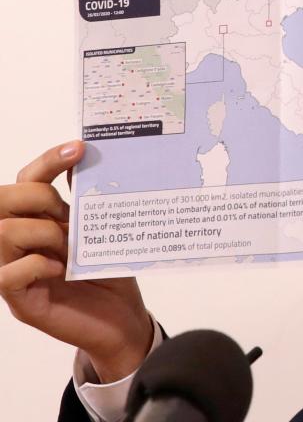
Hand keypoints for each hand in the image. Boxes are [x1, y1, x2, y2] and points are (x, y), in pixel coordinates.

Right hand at [0, 141, 153, 381]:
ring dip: (43, 232)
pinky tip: (63, 269)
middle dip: (40, 197)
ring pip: (2, 233)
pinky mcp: (22, 303)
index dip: (47, 160)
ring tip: (71, 246)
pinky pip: (7, 275)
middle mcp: (19, 243)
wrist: (124, 319)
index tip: (80, 148)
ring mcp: (15, 272)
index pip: (25, 180)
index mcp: (38, 220)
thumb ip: (89, 200)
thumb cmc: (111, 272)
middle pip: (2, 200)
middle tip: (71, 216)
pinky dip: (37, 264)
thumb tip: (86, 160)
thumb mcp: (104, 230)